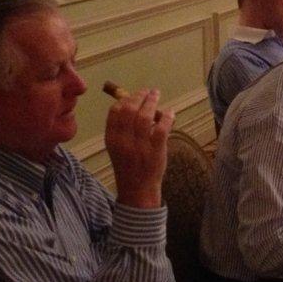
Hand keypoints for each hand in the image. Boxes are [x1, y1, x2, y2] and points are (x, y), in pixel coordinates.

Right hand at [105, 88, 173, 208]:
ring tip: (156, 95)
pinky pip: (162, 128)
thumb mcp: (117, 147)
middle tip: (147, 92)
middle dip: (139, 97)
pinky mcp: (155, 151)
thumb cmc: (129, 165)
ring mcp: (140, 146)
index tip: (133, 95)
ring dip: (152, 102)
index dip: (125, 99)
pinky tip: (170, 112)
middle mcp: (123, 142)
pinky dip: (167, 117)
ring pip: (145, 117)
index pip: (115, 112)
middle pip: (129, 111)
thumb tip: (131, 103)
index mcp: (112, 139)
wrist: (137, 189)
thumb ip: (121, 128)